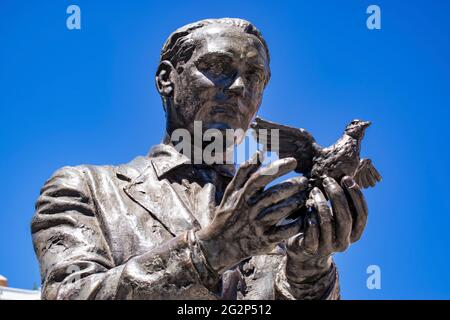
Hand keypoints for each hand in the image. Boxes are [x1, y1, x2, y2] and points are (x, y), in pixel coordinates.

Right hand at [196, 151, 308, 273]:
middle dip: (292, 186)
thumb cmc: (228, 214)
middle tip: (305, 181)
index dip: (278, 167)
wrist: (220, 244)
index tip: (293, 161)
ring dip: (295, 203)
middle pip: (274, 194)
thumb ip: (244, 172)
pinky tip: (304, 218)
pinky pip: (283, 232)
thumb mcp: (231, 191)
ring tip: (306, 197)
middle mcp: (250, 209)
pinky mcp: (264, 240)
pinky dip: (295, 225)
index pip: (261, 177)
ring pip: (280, 211)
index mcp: (243, 195)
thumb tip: (259, 153)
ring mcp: (258, 225)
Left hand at [285, 176, 367, 280]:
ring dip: (321, 202)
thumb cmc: (322, 226)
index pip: (362, 213)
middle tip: (327, 180)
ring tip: (314, 190)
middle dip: (337, 195)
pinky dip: (310, 216)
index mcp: (355, 233)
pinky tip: (307, 205)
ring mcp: (329, 247)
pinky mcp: (312, 249)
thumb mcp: (335, 215)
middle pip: (345, 217)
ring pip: (327, 222)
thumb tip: (348, 171)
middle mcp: (345, 242)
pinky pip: (312, 232)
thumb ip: (343, 201)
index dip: (356, 194)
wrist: (303, 251)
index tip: (346, 178)